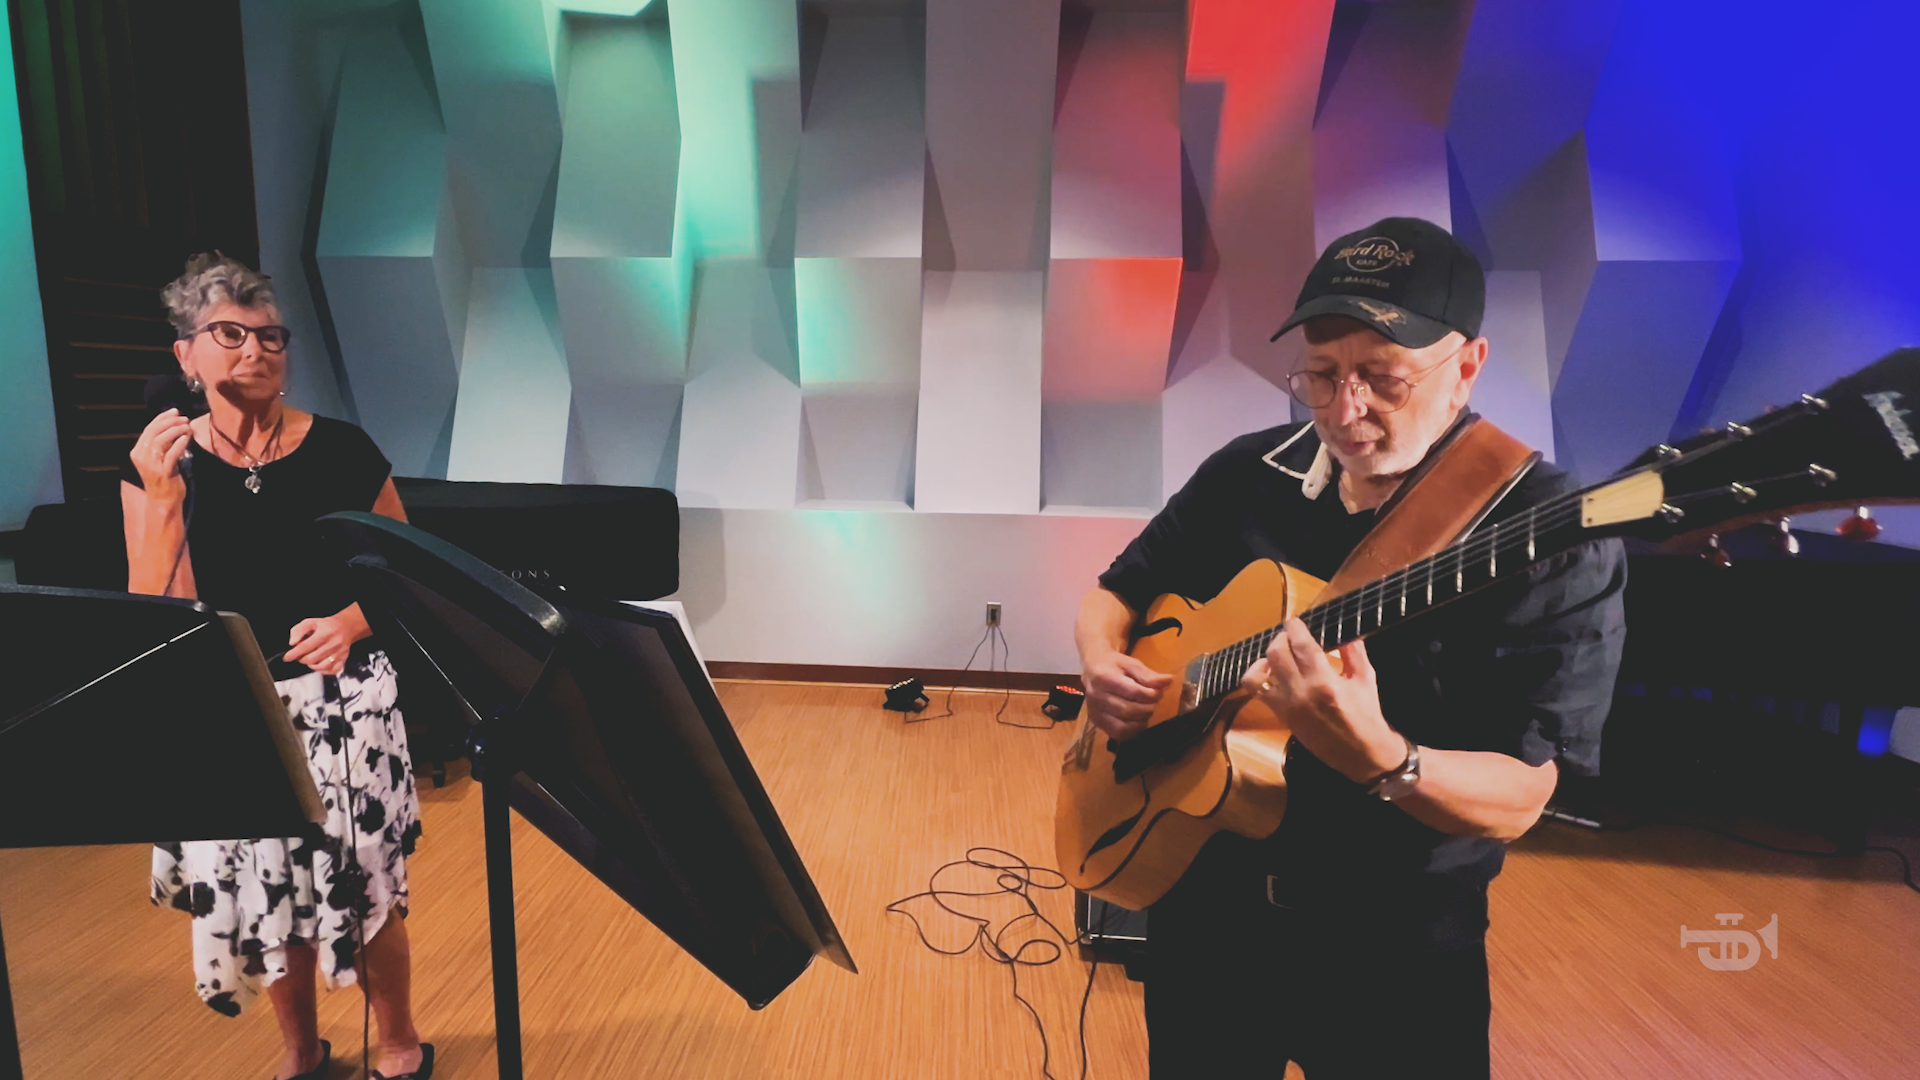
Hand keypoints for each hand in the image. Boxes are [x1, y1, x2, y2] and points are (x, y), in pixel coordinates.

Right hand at [129, 409, 193, 502]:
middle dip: (170, 422)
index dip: (162, 418)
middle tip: (184, 418)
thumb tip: (173, 424)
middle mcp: (141, 457)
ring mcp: (151, 465)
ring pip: (161, 441)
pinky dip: (179, 444)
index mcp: (137, 452)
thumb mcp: (158, 458)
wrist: (163, 500)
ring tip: (187, 427)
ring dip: (175, 431)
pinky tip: (187, 438)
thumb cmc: (163, 477)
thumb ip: (161, 443)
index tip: (175, 411)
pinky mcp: (163, 472)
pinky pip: (171, 454)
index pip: (148, 429)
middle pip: (153, 432)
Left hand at [285, 615, 360, 676]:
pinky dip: (322, 670)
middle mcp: (333, 644)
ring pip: (320, 666)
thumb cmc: (326, 625)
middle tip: (299, 655)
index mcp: (324, 633)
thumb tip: (292, 643)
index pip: (306, 646)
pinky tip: (319, 664)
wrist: (347, 627)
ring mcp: (339, 653)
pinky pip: (330, 670)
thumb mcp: (311, 622)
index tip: (286, 657)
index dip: (294, 654)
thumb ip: (298, 630)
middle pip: (311, 659)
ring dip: (311, 664)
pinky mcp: (343, 660)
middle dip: (301, 659)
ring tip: (309, 659)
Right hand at [1082, 649, 1173, 741]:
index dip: (1151, 694)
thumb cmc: (1114, 665)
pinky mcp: (1096, 722)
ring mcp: (1094, 712)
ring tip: (1146, 710)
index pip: (1133, 692)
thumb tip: (1168, 681)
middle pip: (1129, 710)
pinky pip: (1118, 734)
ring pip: (1123, 726)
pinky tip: (1138, 721)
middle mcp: (1096, 697)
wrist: (1092, 669)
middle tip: (1154, 701)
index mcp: (1103, 678)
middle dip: (1148, 707)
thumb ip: (1148, 675)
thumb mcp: (1131, 663)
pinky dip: (1132, 731)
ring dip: (1141, 720)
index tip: (1158, 691)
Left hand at [1241, 618, 1402, 782]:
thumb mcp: (1366, 679)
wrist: (1360, 754)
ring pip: (1258, 674)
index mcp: (1324, 682)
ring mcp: (1286, 706)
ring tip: (1278, 655)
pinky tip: (1273, 674)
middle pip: (1275, 654)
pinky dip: (1260, 679)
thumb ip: (1353, 651)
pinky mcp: (1281, 716)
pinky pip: (1259, 693)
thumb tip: (1344, 630)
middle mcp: (1300, 692)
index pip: (1301, 645)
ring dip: (1265, 659)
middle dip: (1281, 639)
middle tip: (1289, 636)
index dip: (1294, 628)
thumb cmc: (1366, 715)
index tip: (1294, 621)